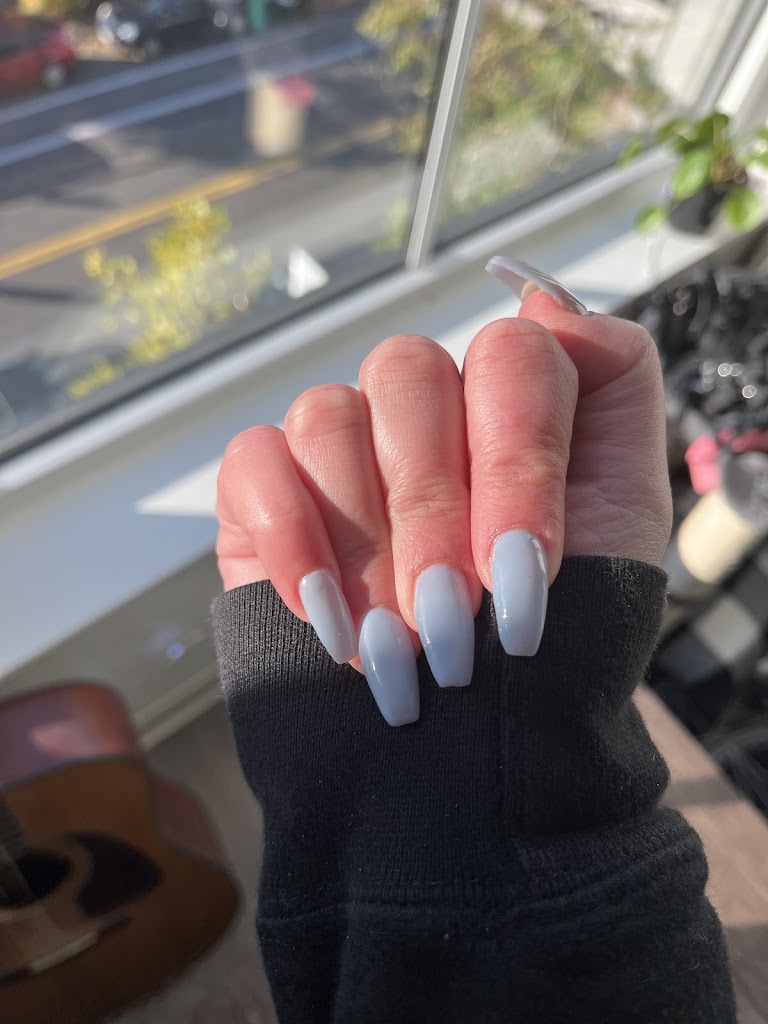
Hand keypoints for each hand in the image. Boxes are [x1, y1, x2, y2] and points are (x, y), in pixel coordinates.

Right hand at [216, 261, 671, 724]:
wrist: (468, 752)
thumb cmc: (554, 640)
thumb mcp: (626, 517)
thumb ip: (613, 389)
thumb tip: (543, 297)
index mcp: (509, 404)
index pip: (511, 355)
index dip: (517, 459)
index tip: (524, 574)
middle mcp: (422, 409)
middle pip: (410, 372)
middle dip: (436, 512)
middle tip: (455, 622)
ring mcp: (341, 445)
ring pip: (330, 413)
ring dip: (367, 538)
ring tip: (396, 642)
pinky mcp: (266, 489)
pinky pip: (255, 461)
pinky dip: (291, 539)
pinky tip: (328, 615)